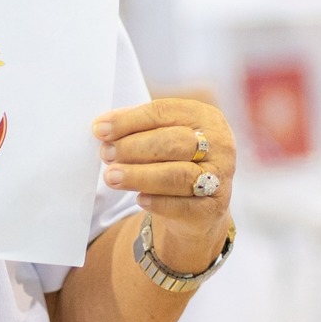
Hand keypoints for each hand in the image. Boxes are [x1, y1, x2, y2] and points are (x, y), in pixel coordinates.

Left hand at [94, 93, 235, 271]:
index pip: (163, 112)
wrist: (200, 206)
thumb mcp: (160, 136)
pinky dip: (159, 202)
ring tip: (112, 177)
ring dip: (140, 175)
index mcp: (204, 116)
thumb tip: (102, 126)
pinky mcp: (214, 208)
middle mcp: (219, 144)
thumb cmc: (174, 161)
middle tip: (105, 154)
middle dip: (133, 148)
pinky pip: (184, 205)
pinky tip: (139, 199)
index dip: (129, 121)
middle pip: (173, 142)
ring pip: (178, 174)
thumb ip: (135, 128)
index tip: (100, 129)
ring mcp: (220, 177)